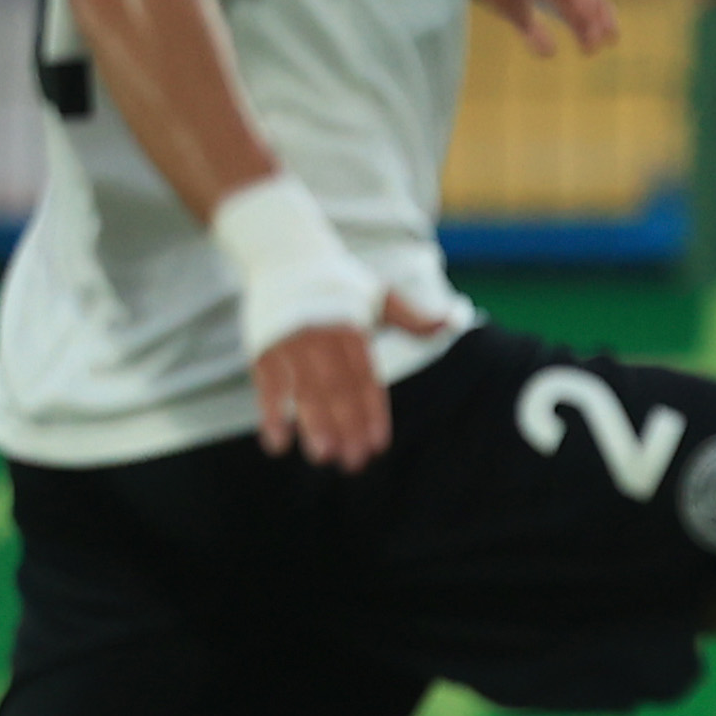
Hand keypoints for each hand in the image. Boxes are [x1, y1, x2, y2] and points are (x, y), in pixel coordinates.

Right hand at [252, 293, 453, 469]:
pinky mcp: (264, 346)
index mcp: (353, 328)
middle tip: (353, 462)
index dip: (371, 412)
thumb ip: (411, 317)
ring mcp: (291, 342)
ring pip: (305, 389)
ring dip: (314, 425)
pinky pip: (268, 385)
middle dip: (346, 427)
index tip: (377, 444)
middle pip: (337, 389)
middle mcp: (323, 336)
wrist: (286, 253)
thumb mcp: (378, 295)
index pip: (366, 378)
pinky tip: (278, 443)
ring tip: (323, 456)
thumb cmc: (338, 283)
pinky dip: (272, 414)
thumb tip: (451, 322)